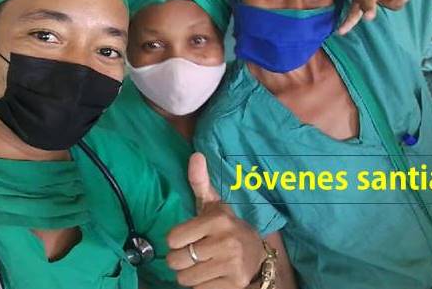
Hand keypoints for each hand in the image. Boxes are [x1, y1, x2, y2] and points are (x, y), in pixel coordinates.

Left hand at [166, 153, 266, 288]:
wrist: (259, 256)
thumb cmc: (227, 229)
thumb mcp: (214, 206)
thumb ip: (200, 183)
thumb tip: (195, 155)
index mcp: (217, 220)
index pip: (172, 239)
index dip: (176, 241)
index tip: (189, 239)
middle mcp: (225, 241)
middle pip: (175, 261)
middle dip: (181, 261)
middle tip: (195, 255)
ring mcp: (230, 264)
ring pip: (184, 279)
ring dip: (189, 276)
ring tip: (204, 266)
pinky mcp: (233, 284)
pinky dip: (200, 287)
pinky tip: (212, 277)